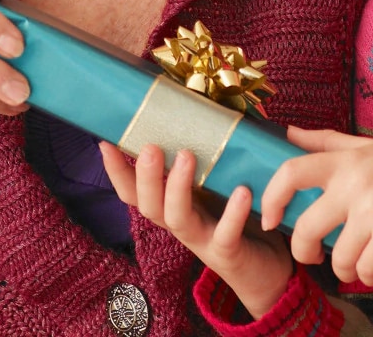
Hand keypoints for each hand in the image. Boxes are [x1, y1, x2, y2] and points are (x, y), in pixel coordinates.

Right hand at [100, 142, 293, 319]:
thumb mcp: (220, 183)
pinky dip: (232, 214)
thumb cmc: (241, 218)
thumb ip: (210, 153)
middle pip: (148, 205)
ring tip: (188, 156)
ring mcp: (202, 239)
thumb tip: (209, 101)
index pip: (134, 191)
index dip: (117, 171)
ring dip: (177, 187)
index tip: (105, 142)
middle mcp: (180, 222)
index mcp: (172, 204)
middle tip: (150, 147)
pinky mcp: (229, 253)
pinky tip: (241, 191)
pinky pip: (225, 235)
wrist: (267, 270)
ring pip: (177, 218)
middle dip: (145, 176)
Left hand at [260, 128, 372, 286]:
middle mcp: (353, 184)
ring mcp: (372, 211)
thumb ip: (327, 141)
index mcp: (345, 161)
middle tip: (312, 256)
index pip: (291, 172)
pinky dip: (371, 275)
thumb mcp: (370, 147)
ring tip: (359, 264)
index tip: (269, 218)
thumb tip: (288, 132)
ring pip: (337, 258)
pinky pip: (366, 269)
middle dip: (303, 251)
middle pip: (306, 229)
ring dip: (346, 269)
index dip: (271, 197)